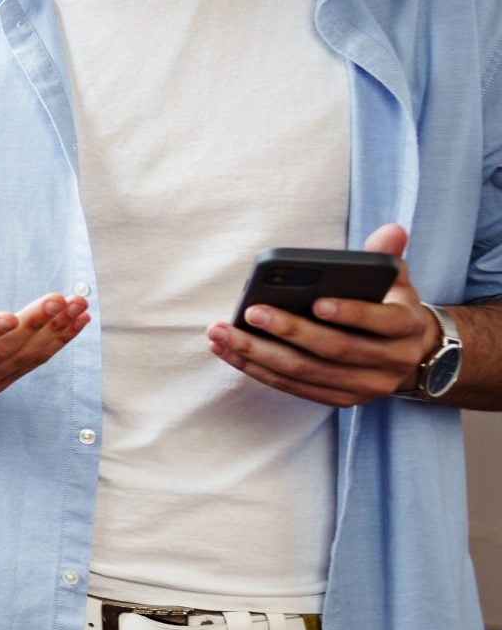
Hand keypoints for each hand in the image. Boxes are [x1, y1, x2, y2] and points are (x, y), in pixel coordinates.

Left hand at [208, 223, 438, 407]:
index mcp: (407, 327)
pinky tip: (228, 350)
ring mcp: (365, 386)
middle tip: (251, 312)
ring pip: (306, 372)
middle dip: (290, 331)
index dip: (351, 313)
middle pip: (335, 349)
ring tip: (222, 332)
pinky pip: (293, 386)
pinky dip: (257, 369)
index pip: (382, 321)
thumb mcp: (395, 280)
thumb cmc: (388, 306)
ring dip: (259, 354)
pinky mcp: (340, 399)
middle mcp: (391, 362)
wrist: (408, 353)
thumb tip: (391, 231)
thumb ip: (386, 256)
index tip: (316, 302)